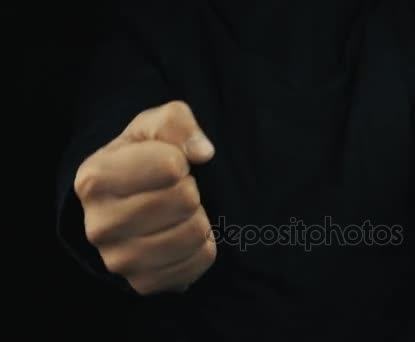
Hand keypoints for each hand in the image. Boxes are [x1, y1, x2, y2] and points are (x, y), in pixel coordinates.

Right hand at [75, 101, 216, 294]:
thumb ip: (176, 123)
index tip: (168, 164)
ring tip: (178, 212)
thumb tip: (203, 152)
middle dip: (190, 189)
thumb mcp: (153, 126)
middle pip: (186, 200)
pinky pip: (200, 261)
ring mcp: (119, 261)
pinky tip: (182, 233)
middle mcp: (99, 226)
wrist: (127, 203)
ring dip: (197, 217)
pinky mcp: (144, 283)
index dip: (180, 159)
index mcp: (94, 179)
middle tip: (175, 190)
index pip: (171, 165)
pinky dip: (202, 245)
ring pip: (195, 233)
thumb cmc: (142, 158)